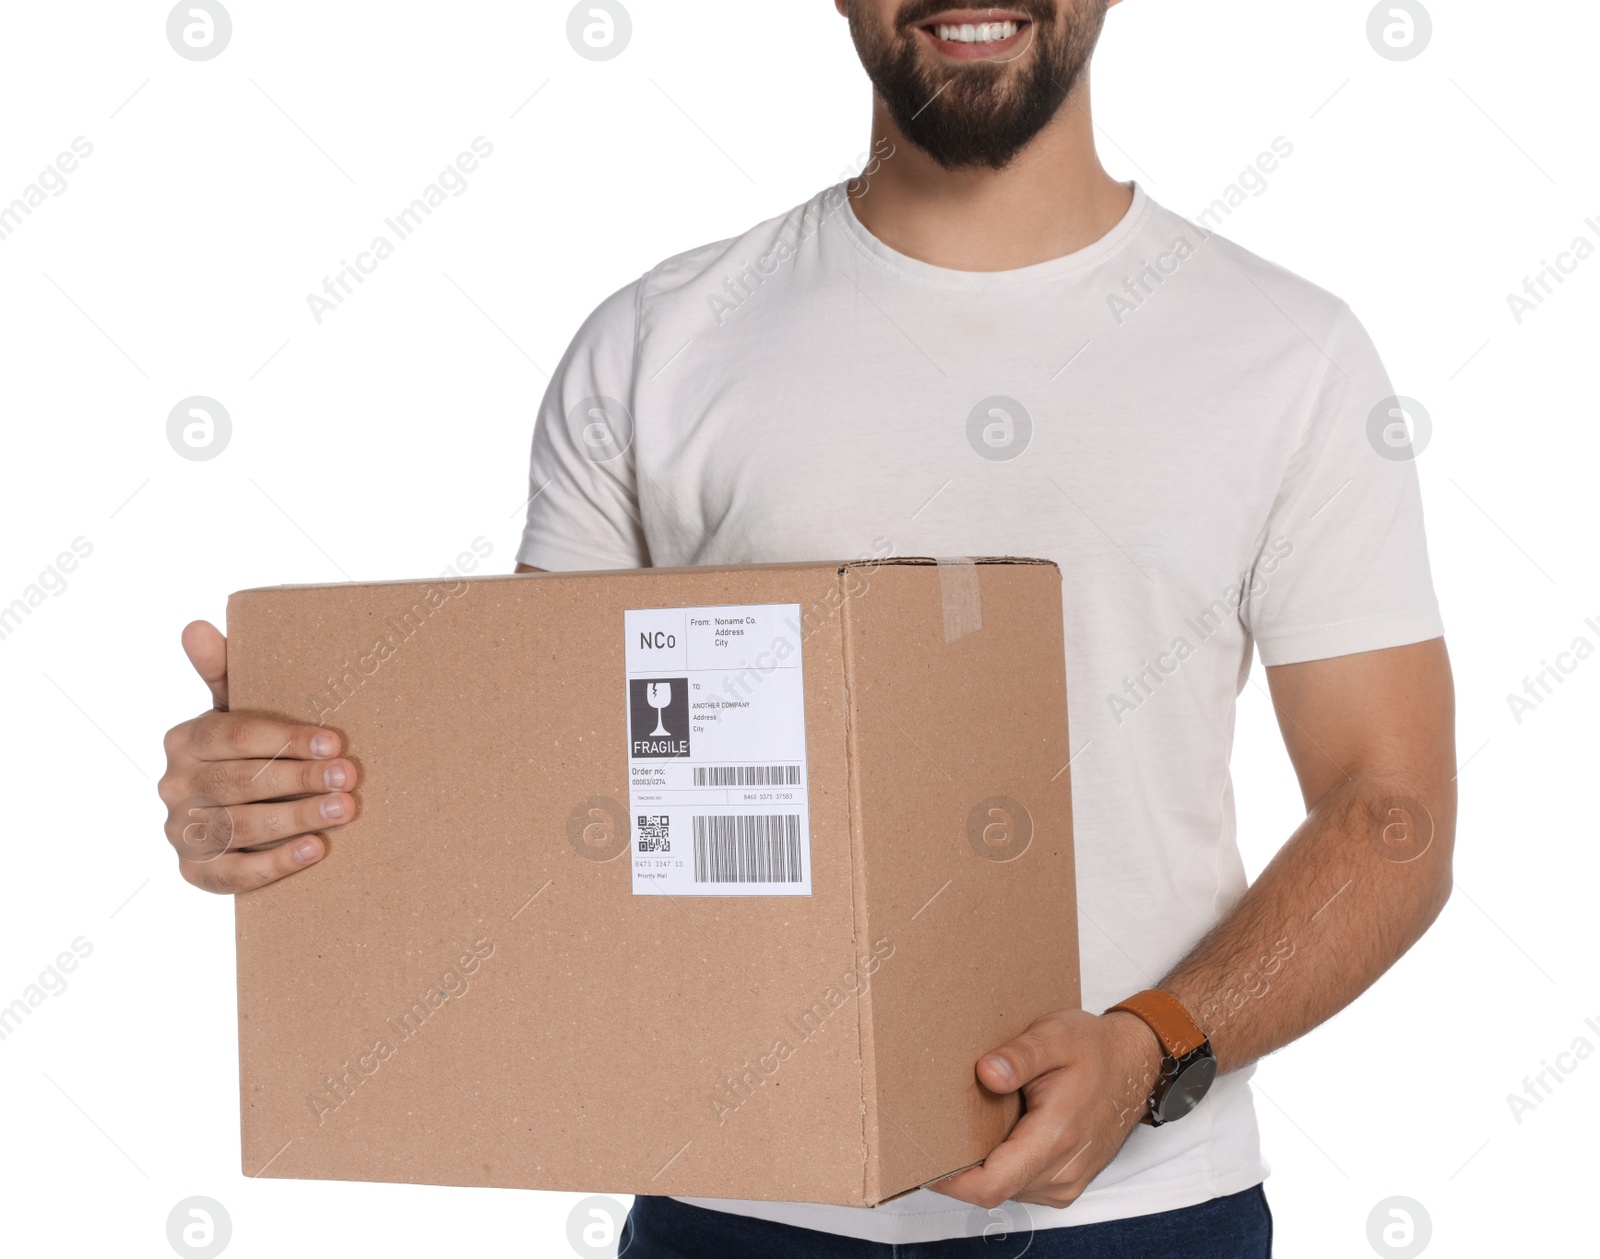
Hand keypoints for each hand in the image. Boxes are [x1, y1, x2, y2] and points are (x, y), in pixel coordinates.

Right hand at [157, 620, 357, 892]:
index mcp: (184, 740)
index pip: (235, 737)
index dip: (287, 739)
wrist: (237, 815)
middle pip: (240, 782)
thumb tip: (196, 626)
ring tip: (344, 810)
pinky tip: (315, 850)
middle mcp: (174, 785)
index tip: (335, 742)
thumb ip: (222, 671)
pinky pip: (234, 874)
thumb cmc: (247, 752)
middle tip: (349, 777)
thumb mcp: (236, 710)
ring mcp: (182, 831)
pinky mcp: (195, 871)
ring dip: (297, 818)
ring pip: (241, 826)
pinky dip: (276, 864)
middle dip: (299, 779)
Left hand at [930, 1009, 1164, 1210]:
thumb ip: (1020, 1056)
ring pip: (1005, 1188)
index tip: (922, 1159)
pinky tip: (999, 1132)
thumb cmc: (1094, 1049)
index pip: (992, 1184)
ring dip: (983, 1164)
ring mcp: (1065, 1183)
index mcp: (1056, 1136)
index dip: (951, 1181)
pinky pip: (1020, 1184)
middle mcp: (1062, 1171)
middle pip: (992, 1188)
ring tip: (972, 1122)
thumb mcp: (1055, 1036)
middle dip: (960, 1167)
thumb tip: (986, 1074)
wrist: (1135, 1066)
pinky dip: (1002, 1164)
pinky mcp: (1064, 1184)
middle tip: (936, 1129)